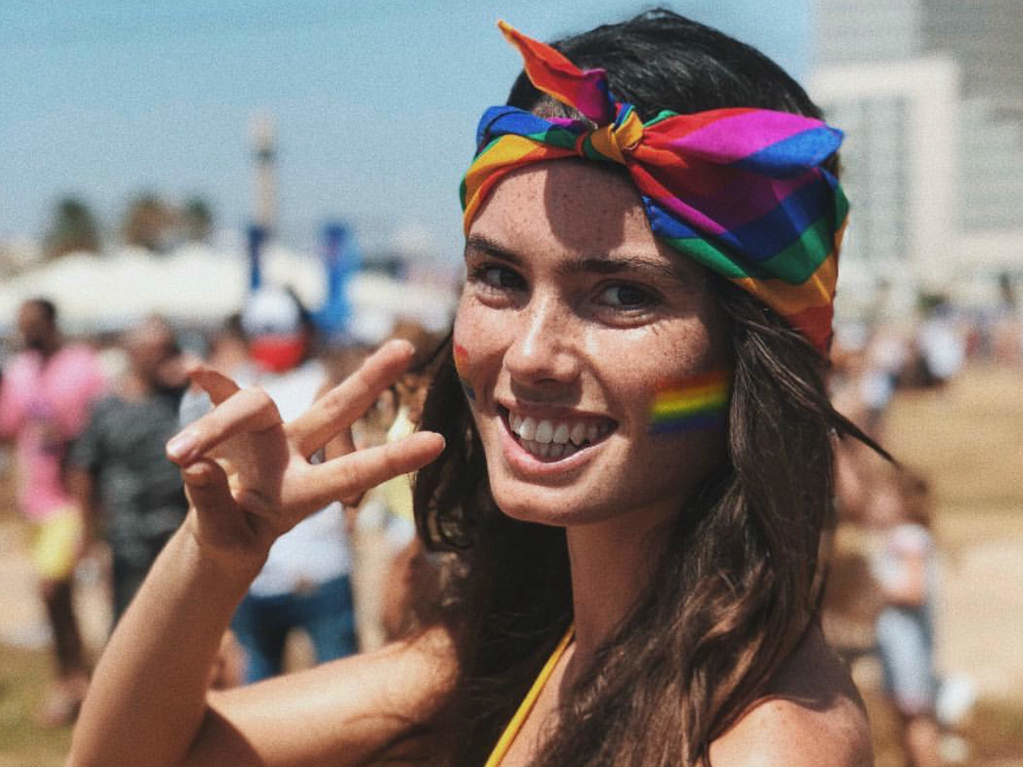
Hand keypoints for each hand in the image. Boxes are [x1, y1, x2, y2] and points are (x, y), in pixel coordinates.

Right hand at [165, 340, 444, 567]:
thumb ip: (212, 505)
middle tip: (406, 346)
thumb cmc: (233, 538)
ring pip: (253, 406)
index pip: (352, 473)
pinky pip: (223, 397)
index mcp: (304, 495)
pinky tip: (196, 373)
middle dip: (370, 379)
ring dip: (215, 424)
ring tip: (178, 456)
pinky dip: (212, 387)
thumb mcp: (224, 538)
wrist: (220, 527)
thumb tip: (196, 465)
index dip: (393, 459)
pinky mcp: (233, 424)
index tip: (439, 442)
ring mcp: (266, 436)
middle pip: (335, 409)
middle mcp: (293, 456)